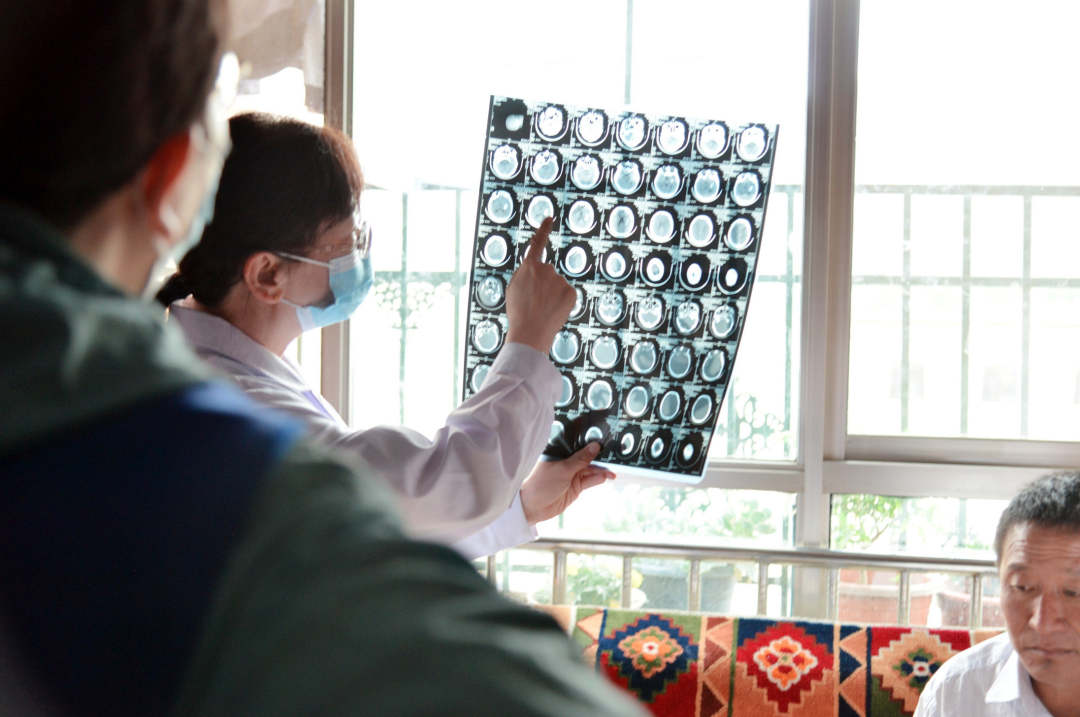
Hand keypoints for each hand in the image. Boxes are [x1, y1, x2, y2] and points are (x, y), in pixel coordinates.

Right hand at [505, 217, 574, 354]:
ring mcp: (560, 280)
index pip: (538, 243)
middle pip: (547, 274)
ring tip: (542, 310)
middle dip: (543, 286)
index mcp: (529, 266)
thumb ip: (524, 275)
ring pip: (557, 286)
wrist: (530, 332)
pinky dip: (562, 303)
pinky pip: (567, 295)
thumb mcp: (513, 289)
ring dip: (552, 296)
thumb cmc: (518, 313)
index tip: (550, 218)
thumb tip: (534, 270)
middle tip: (534, 303)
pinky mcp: (571, 291)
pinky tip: (553, 312)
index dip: (544, 229)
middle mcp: (546, 269)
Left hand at [520, 442, 615, 524]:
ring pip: (591, 469)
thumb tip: (595, 446)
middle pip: (587, 456)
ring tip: (613, 469)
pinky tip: (606, 476)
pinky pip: (590, 481)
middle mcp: (567, 462)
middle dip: (600, 456)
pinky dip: (598, 479)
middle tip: (615, 453)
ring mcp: (573, 474)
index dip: (590, 440)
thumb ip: (581, 459)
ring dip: (602, 469)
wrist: (533, 507)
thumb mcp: (563, 469)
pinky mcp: (576, 487)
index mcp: (560, 452)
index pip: (577, 443)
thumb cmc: (542, 483)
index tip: (605, 437)